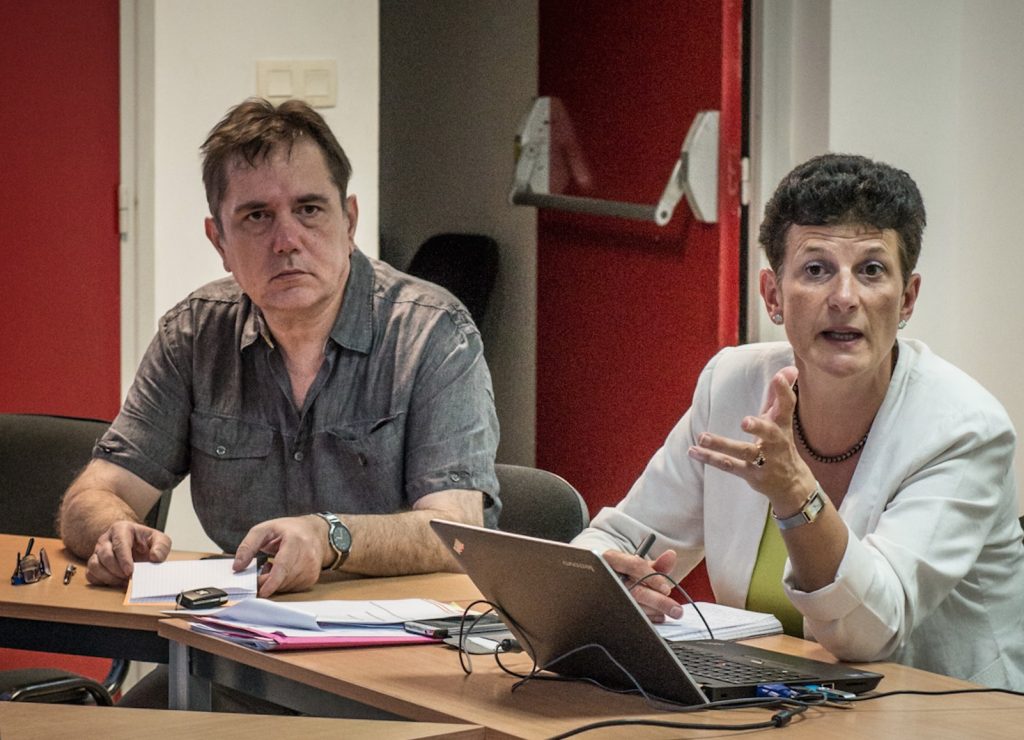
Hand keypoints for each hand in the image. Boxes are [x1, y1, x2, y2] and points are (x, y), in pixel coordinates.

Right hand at [86, 521, 170, 586]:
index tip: (130, 571)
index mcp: (121, 528)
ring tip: (123, 581)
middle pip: (105, 555)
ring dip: (108, 577)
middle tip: (129, 578)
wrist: (139, 549)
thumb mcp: (160, 541)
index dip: (124, 559)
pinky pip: (91, 574)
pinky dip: (101, 581)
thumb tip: (155, 557)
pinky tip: (115, 582)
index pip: (119, 543)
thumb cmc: (147, 543)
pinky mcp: (94, 564)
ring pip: (94, 565)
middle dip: (117, 569)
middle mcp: (106, 539)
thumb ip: (161, 546)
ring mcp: (98, 551)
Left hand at [233, 515, 325, 596]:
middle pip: (283, 579)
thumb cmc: (288, 530)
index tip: (261, 592)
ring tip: (272, 566)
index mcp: (295, 540)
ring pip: (287, 586)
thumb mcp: (265, 529)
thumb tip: (237, 567)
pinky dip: (283, 584)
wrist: (315, 532)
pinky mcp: (313, 577)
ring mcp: (312, 568)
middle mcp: (308, 555)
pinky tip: (283, 572)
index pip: (283, 565)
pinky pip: (293, 588)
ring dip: (274, 582)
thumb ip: (248, 546)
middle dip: (267, 581)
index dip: (272, 581)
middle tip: (259, 572)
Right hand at [603, 549, 682, 621]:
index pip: (634, 565)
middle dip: (659, 601)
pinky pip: (631, 618)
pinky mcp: (608, 609)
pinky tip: (658, 614)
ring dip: (655, 610)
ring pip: (634, 606)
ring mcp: (606, 594)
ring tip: (667, 609)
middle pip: (635, 591)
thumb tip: (672, 555)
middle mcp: (606, 576)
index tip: (667, 589)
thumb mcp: (638, 566)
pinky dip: (649, 618)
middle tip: (676, 609)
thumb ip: (657, 563)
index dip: (652, 577)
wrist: (603, 582)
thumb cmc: (623, 573)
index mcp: (612, 559)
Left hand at [687, 367, 814, 508]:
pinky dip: (710, 458)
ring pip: (743, 452)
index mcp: (782, 426)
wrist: (791, 484)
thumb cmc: (782, 444)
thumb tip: (790, 369)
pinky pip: (728, 465)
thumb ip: (780, 395)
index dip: (784, 392)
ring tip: (702, 437)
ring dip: (722, 444)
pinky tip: (693, 451)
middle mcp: (775, 443)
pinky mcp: (750, 473)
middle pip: (769, 433)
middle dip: (758, 427)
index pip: (787, 407)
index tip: (778, 377)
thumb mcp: (782, 420)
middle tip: (745, 422)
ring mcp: (763, 461)